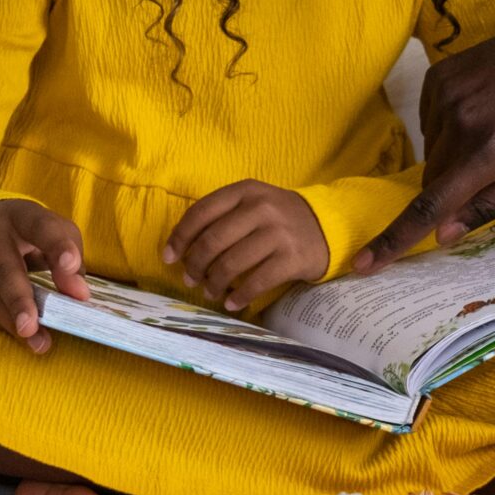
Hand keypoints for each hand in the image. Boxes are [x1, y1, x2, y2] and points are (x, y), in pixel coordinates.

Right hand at [0, 199, 87, 352]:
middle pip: (4, 268)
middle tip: (32, 325)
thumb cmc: (25, 235)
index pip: (41, 227)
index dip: (57, 246)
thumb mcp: (50, 233)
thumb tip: (79, 295)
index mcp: (20, 215)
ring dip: (12, 322)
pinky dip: (0, 323)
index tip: (71, 266)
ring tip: (37, 342)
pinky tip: (18, 334)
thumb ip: (70, 260)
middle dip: (19, 298)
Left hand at [165, 180, 330, 309]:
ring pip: (231, 264)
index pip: (201, 212)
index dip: (180, 237)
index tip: (169, 258)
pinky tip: (232, 303)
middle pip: (213, 241)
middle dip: (195, 265)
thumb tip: (180, 251)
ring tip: (210, 292)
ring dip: (214, 284)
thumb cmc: (277, 219)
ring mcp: (278, 233)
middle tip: (191, 280)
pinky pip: (256, 282)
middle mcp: (261, 208)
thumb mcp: (252, 204)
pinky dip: (239, 297)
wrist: (325, 227)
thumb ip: (220, 217)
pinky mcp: (292, 258)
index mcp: (245, 190)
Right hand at [357, 0, 494, 272]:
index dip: (395, 239)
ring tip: (493, 132)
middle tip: (489, 170)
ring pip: (431, 154)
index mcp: (492, 150)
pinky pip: (429, 125)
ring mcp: (444, 96)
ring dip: (453, 158)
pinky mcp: (437, 79)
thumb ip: (494, 203)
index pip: (431, 204)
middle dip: (451, 190)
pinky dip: (449, 130)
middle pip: (432, 182)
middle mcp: (461, 122)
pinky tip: (480, 113)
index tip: (364, 263)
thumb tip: (444, 234)